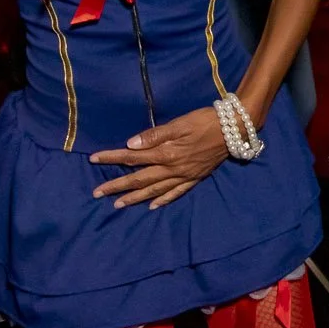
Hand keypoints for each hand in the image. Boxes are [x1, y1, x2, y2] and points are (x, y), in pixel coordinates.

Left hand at [89, 107, 227, 208]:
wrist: (235, 129)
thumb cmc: (205, 121)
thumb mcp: (180, 123)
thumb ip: (155, 135)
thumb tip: (131, 145)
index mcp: (166, 153)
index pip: (133, 157)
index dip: (112, 158)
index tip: (94, 159)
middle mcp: (173, 168)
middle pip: (139, 179)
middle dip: (117, 185)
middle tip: (97, 193)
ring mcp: (184, 176)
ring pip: (154, 190)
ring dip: (135, 198)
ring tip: (117, 204)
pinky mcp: (194, 178)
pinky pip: (175, 193)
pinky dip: (163, 200)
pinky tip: (153, 206)